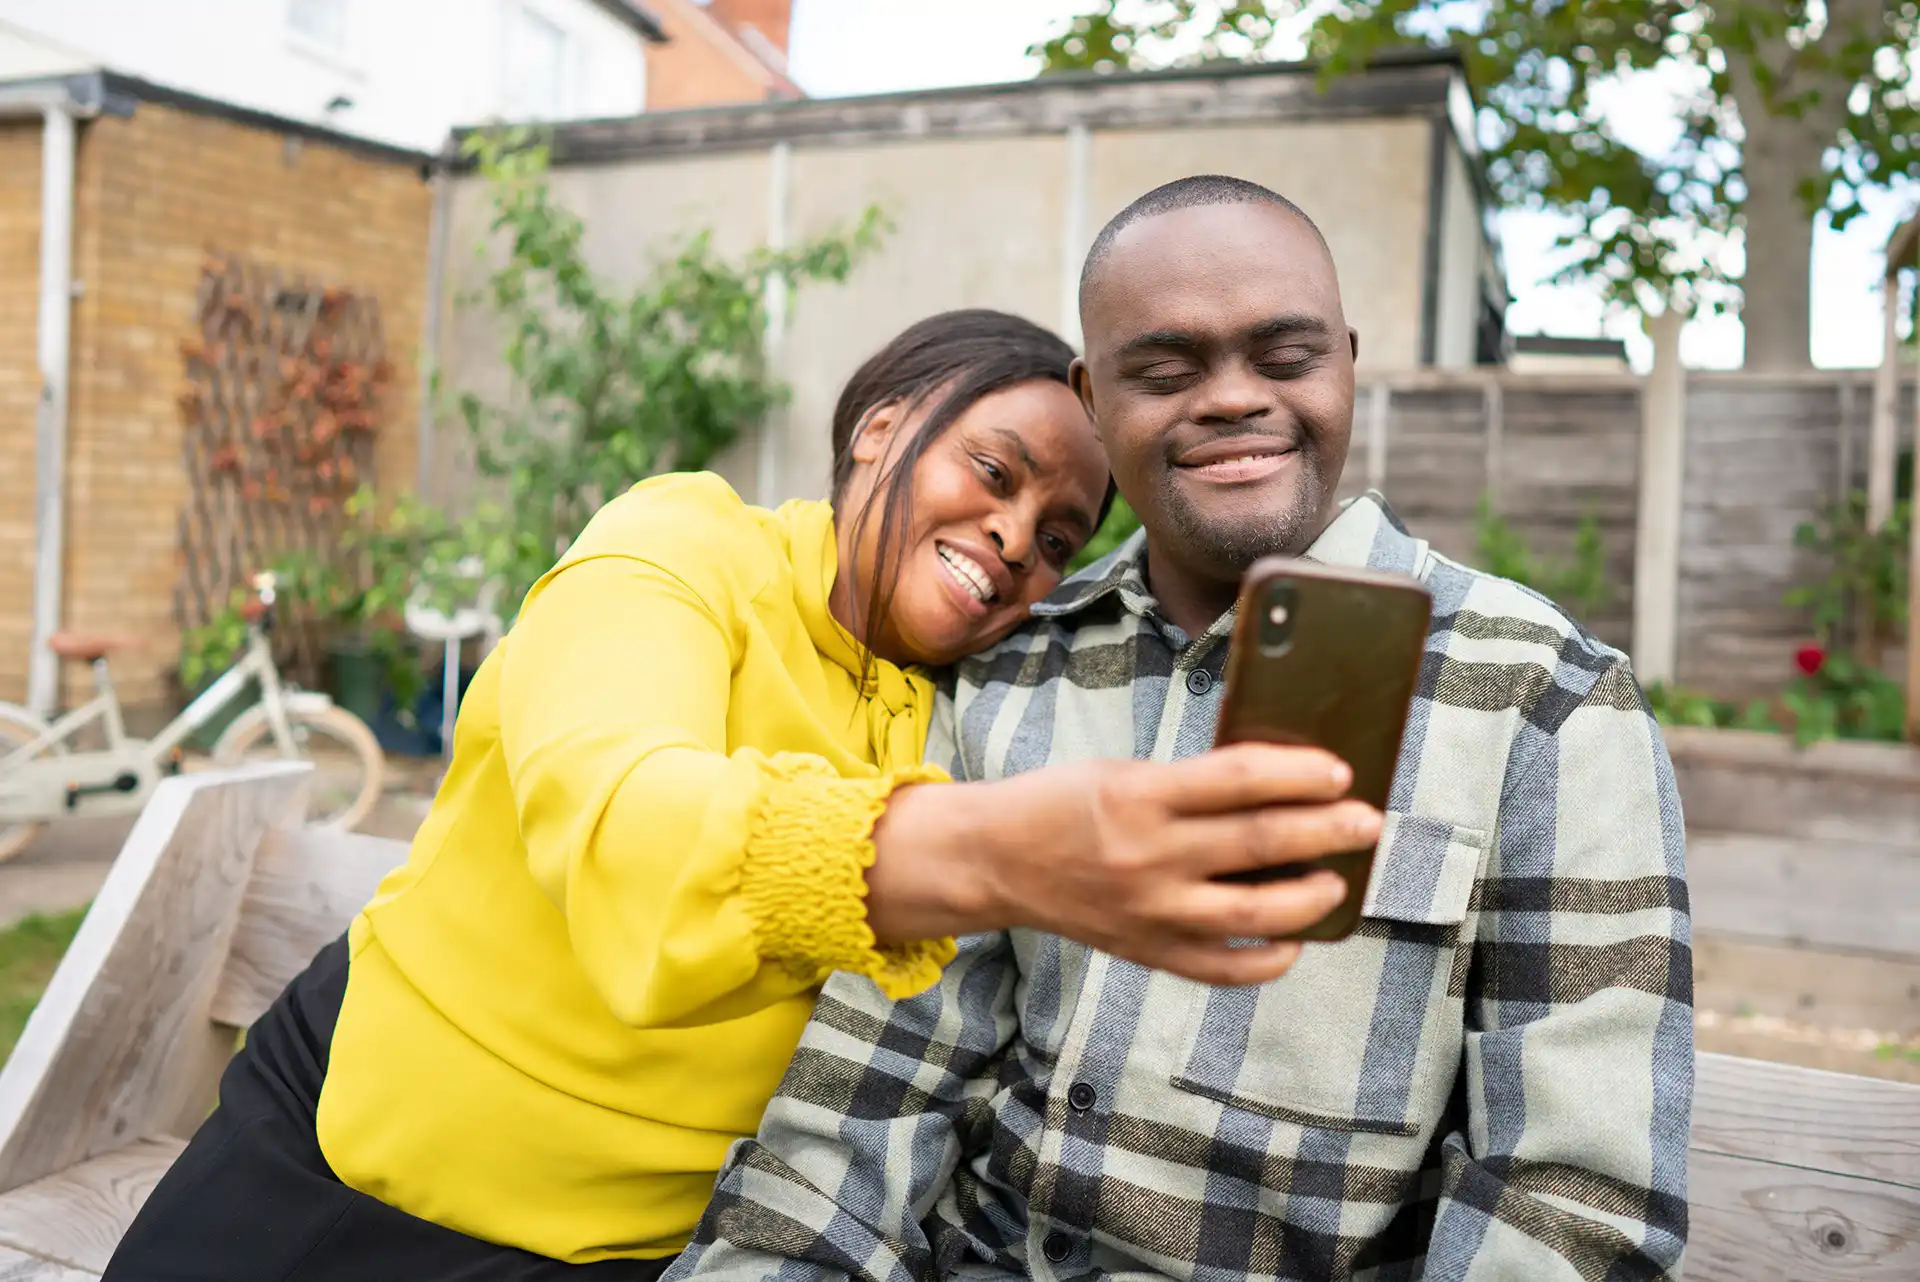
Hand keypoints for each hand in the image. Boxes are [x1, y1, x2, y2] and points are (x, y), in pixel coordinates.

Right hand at [866, 744, 1380, 985]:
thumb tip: (1279, 790)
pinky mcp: (1147, 951)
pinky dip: (1268, 959)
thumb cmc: (1060, 804)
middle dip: (1327, 830)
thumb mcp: (1121, 772)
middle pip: (1260, 842)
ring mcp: (1150, 912)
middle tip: (1366, 821)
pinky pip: (1223, 969)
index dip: (1300, 774)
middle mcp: (1148, 856)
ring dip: (1310, 897)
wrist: (992, 860)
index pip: (1240, 779)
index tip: (1340, 771)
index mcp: (1139, 796)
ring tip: (1337, 881)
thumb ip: (1190, 784)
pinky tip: (1293, 940)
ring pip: (1254, 914)